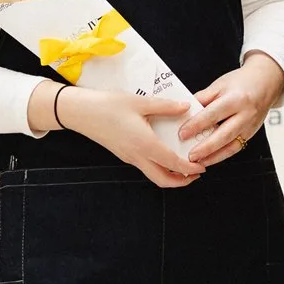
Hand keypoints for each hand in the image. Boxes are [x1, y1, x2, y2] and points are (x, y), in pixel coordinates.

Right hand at [56, 86, 205, 188]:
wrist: (81, 112)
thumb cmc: (108, 105)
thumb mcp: (140, 102)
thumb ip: (165, 106)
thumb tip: (186, 107)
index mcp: (145, 145)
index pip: (173, 164)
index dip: (190, 168)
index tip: (203, 166)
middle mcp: (137, 156)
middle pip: (163, 180)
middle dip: (182, 181)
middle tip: (196, 172)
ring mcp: (129, 157)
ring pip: (153, 175)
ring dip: (170, 175)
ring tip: (184, 164)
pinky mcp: (124, 154)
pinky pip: (145, 166)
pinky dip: (159, 166)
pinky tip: (165, 152)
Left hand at [180, 53, 283, 166]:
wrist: (266, 83)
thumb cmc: (241, 82)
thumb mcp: (220, 85)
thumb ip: (202, 98)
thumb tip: (185, 112)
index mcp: (236, 99)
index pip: (213, 114)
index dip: (196, 125)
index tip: (182, 133)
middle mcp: (245, 114)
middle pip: (224, 135)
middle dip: (205, 147)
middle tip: (189, 156)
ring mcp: (250, 126)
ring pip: (231, 146)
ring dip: (213, 157)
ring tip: (197, 162)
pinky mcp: (251, 134)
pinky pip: (235, 148)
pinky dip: (221, 156)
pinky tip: (209, 159)